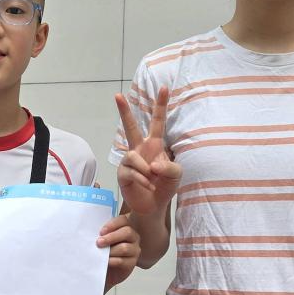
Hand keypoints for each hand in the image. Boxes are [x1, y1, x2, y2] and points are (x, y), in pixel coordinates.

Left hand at [97, 213, 139, 290]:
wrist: (105, 269)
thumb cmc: (104, 251)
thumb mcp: (102, 239)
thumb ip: (101, 234)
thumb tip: (92, 231)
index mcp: (125, 227)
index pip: (123, 220)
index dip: (112, 224)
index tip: (101, 232)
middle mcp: (133, 237)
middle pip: (127, 232)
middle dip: (111, 237)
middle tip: (98, 242)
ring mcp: (134, 250)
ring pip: (125, 248)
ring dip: (111, 250)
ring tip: (101, 253)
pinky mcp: (132, 263)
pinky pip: (123, 261)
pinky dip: (112, 261)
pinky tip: (106, 261)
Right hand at [115, 86, 180, 215]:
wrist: (153, 206)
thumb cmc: (164, 186)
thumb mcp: (176, 175)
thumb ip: (170, 167)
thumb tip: (152, 164)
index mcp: (155, 145)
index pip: (157, 122)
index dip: (161, 106)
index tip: (164, 88)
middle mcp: (140, 149)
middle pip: (130, 127)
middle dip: (124, 111)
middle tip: (117, 95)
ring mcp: (130, 161)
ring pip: (132, 156)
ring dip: (145, 170)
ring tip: (152, 179)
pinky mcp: (123, 174)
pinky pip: (130, 172)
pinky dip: (142, 180)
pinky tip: (148, 185)